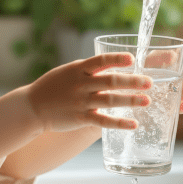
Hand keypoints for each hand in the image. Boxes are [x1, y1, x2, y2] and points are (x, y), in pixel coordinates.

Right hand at [25, 52, 152, 132]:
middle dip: (132, 81)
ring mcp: (81, 102)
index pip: (100, 61)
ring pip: (109, 100)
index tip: (132, 59)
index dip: (116, 59)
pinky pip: (103, 121)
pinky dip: (119, 123)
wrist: (32, 107)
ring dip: (130, 100)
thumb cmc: (53, 87)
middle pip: (110, 81)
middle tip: (149, 82)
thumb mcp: (69, 71)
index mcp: (78, 69)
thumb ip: (89, 70)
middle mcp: (81, 84)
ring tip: (147, 101)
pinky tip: (133, 124)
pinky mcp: (80, 118)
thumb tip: (113, 65)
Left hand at [141, 49, 182, 113]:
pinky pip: (173, 110)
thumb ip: (160, 56)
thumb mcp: (148, 60)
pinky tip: (182, 108)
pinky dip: (179, 108)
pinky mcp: (162, 110)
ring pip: (181, 98)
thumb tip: (173, 55)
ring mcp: (168, 98)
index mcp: (171, 71)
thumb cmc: (138, 70)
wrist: (124, 86)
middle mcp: (172, 85)